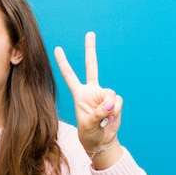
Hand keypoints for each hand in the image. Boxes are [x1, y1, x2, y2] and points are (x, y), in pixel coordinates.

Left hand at [54, 32, 122, 151]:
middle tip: (89, 33)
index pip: (70, 76)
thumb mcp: (89, 125)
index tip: (57, 49)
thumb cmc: (89, 134)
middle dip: (90, 50)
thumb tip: (111, 104)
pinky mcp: (115, 101)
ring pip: (110, 93)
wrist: (101, 141)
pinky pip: (118, 102)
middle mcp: (92, 91)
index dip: (64, 63)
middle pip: (91, 66)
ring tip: (104, 119)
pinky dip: (116, 112)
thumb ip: (98, 113)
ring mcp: (104, 95)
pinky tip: (111, 119)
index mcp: (79, 94)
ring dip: (110, 107)